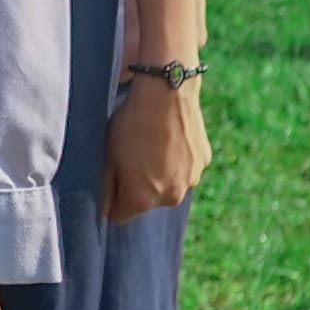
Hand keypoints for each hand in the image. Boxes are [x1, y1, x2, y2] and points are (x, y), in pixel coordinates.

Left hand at [104, 72, 209, 218]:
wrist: (166, 93)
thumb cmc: (130, 125)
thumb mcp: (108, 157)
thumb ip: (106, 188)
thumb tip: (105, 212)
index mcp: (143, 199)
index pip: (121, 216)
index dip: (112, 200)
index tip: (111, 180)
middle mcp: (172, 197)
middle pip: (147, 202)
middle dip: (137, 187)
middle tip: (130, 157)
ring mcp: (192, 180)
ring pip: (169, 185)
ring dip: (159, 174)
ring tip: (151, 145)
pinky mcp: (205, 161)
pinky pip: (185, 168)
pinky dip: (176, 160)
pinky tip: (167, 138)